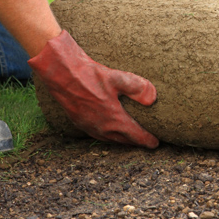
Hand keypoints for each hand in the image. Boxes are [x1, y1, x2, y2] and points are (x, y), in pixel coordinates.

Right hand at [28, 31, 158, 147]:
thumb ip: (138, 88)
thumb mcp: (118, 78)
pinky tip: (109, 130)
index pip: (135, 135)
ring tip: (130, 138)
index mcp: (114, 119)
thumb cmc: (90, 75)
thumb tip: (153, 98)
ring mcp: (89, 127)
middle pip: (123, 140)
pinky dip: (108, 136)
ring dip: (122, 140)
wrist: (62, 75)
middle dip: (136, 142)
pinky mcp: (79, 122)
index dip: (147, 140)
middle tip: (146, 142)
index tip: (156, 143)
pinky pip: (98, 135)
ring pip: (110, 139)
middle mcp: (102, 128)